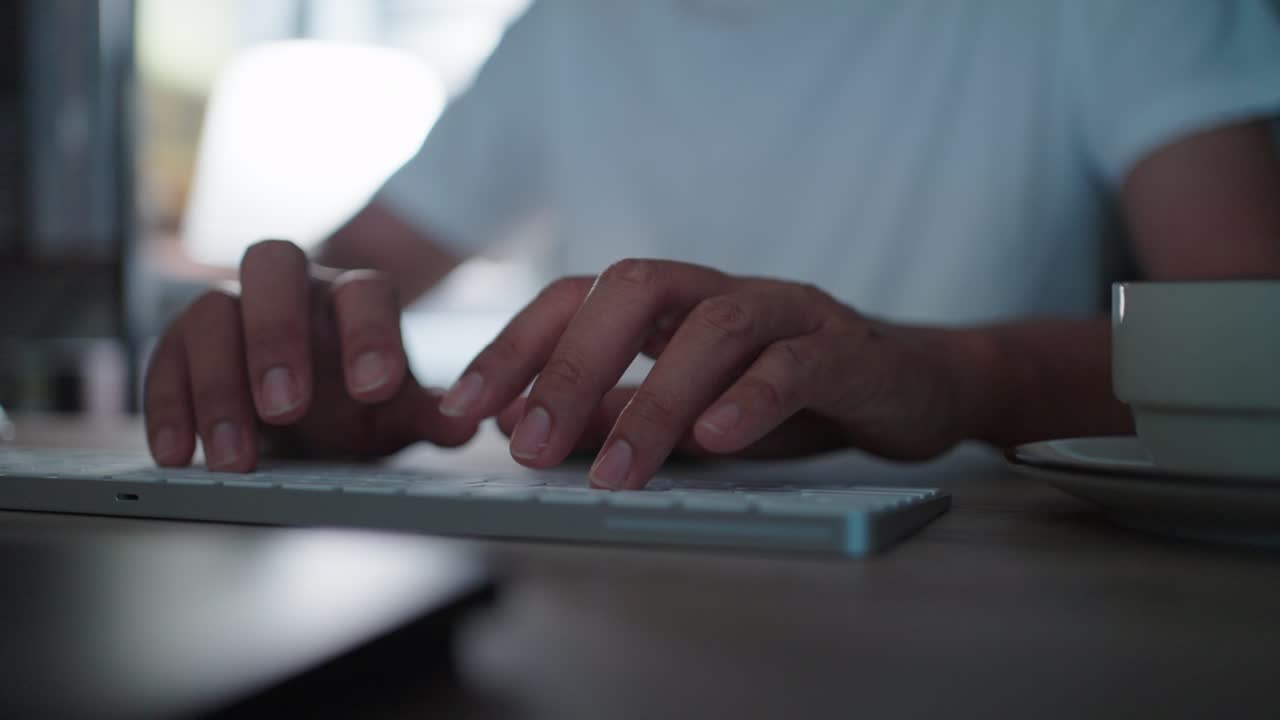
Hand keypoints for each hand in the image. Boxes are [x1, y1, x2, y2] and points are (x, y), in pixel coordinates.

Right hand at [144, 240, 475, 470]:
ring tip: (235, 457)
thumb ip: (429, 416)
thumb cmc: (355, 402)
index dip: (370, 333)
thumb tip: (467, 423)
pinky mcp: (181, 344)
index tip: (374, 389)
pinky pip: (164, 359)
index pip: (365, 292)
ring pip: (210, 311)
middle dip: (277, 335)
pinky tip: (178, 454)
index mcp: (353, 297)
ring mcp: (231, 307)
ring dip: (220, 385)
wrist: (306, 410)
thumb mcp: (395, 415)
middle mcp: (291, 288)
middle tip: (287, 408)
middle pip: (272, 266)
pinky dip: (169, 407)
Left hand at [437, 259, 995, 488]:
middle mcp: (719, 291)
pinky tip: (716, 440)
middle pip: (631, 288)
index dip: (516, 346)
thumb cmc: (789, 396)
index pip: (576, 299)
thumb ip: (612, 413)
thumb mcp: (688, 413)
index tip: (463, 409)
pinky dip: (750, 398)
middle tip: (526, 445)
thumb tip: (522, 428)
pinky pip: (793, 360)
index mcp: (671, 304)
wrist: (909, 385)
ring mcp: (786, 311)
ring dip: (653, 400)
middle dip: (569, 365)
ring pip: (711, 326)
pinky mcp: (844, 346)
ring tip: (615, 472)